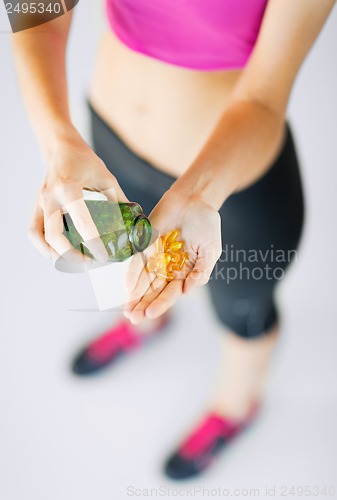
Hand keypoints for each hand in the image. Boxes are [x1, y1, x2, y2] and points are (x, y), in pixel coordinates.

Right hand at [28, 129, 128, 263]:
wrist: (60, 147)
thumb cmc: (84, 160)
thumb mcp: (106, 178)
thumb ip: (118, 201)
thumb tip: (132, 223)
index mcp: (69, 189)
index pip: (82, 222)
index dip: (94, 243)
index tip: (103, 256)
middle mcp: (51, 198)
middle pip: (53, 235)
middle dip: (70, 255)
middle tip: (88, 262)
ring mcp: (40, 202)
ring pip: (39, 236)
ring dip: (53, 253)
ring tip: (73, 261)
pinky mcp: (37, 206)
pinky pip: (34, 231)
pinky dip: (43, 245)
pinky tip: (58, 252)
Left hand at [123, 188, 221, 322]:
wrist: (195, 199)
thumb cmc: (207, 225)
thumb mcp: (211, 252)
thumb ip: (201, 273)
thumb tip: (187, 292)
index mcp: (184, 272)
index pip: (170, 292)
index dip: (160, 304)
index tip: (150, 314)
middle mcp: (168, 267)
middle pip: (154, 290)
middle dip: (143, 305)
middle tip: (133, 318)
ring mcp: (156, 255)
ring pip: (143, 279)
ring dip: (135, 295)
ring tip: (127, 310)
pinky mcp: (146, 242)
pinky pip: (138, 260)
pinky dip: (132, 273)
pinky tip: (128, 287)